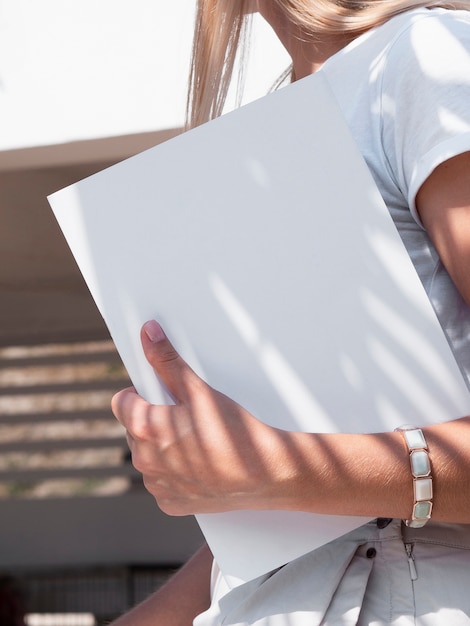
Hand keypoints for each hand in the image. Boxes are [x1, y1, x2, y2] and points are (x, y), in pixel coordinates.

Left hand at [112, 320, 293, 515]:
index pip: (121, 403)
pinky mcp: (169, 503)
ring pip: (149, 456)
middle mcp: (143, 459)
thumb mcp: (199, 390)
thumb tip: (148, 334)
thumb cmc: (233, 430)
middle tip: (188, 418)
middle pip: (136, 430)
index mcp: (145, 427)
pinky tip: (200, 465)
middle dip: (155, 421)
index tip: (161, 395)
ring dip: (164, 448)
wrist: (264, 473)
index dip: (140, 395)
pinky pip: (163, 481)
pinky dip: (175, 473)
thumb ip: (168, 361)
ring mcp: (156, 485)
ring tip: (198, 441)